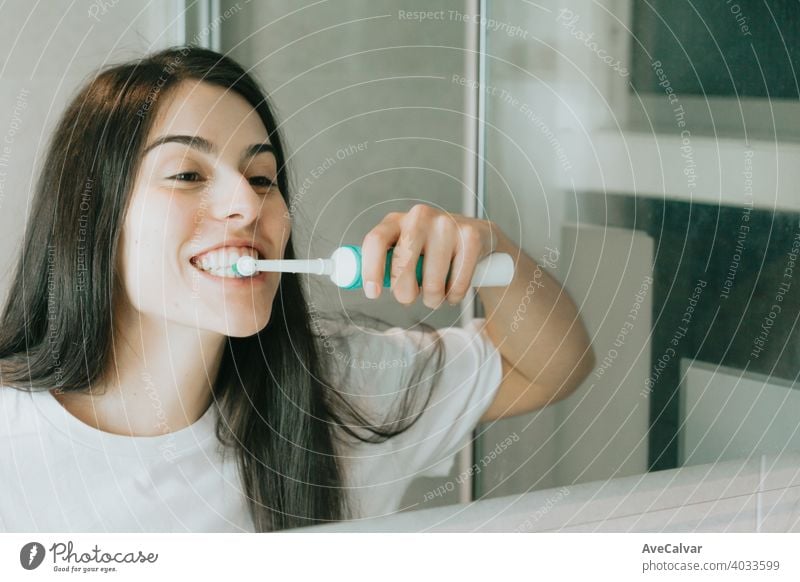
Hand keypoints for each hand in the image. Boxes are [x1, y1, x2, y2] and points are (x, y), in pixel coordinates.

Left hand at [360, 203, 498, 306]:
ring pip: (432, 283)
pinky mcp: (470, 237)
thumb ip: (384, 263)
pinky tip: (454, 287)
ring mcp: (447, 224)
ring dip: (433, 299)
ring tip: (436, 292)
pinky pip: (457, 285)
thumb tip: (360, 284)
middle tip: (410, 297)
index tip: (372, 294)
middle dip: (405, 294)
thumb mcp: (404, 248)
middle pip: (402, 267)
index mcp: (395, 221)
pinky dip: (454, 296)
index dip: (371, 270)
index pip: (375, 241)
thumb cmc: (431, 249)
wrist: (477, 237)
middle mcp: (419, 217)